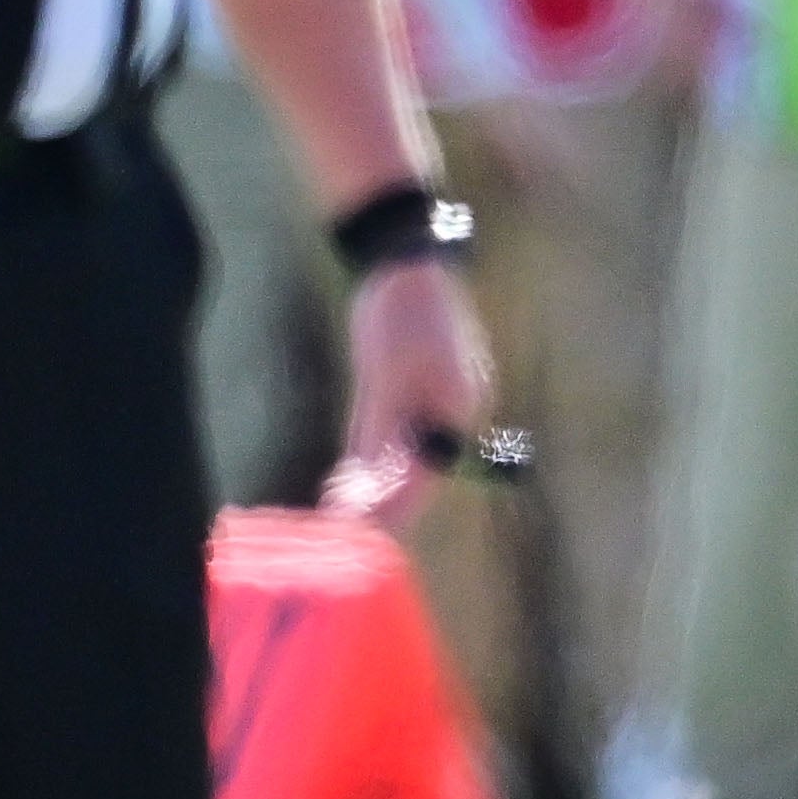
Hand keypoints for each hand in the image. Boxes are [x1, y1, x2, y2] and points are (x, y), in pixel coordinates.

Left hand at [328, 259, 494, 528]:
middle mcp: (450, 411)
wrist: (403, 261)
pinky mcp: (407, 387)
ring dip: (374, 488)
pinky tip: (346, 479)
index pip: (427, 473)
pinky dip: (368, 461)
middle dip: (385, 506)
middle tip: (347, 537)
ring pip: (400, 456)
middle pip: (416, 470)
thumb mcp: (387, 373)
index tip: (368, 537)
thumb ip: (385, 426)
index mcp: (457, 409)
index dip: (397, 508)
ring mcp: (432, 399)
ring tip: (340, 518)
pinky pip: (388, 436)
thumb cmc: (399, 314)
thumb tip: (378, 479)